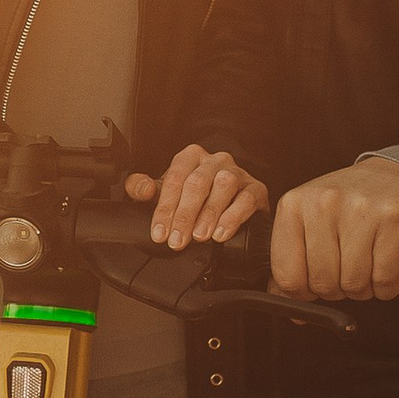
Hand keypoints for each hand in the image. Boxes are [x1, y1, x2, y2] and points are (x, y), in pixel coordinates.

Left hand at [124, 144, 269, 250]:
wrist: (230, 205)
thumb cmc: (195, 198)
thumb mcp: (166, 193)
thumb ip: (144, 189)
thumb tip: (142, 189)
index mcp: (191, 157)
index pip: (175, 178)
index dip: (165, 207)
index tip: (159, 233)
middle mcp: (215, 160)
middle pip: (197, 182)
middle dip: (184, 215)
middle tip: (177, 240)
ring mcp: (238, 173)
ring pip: (223, 185)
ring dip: (209, 213)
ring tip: (200, 236)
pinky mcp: (256, 189)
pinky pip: (247, 198)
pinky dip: (233, 217)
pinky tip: (221, 233)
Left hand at [270, 156, 398, 301]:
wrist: (394, 176)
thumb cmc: (348, 204)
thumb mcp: (308, 221)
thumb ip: (289, 259)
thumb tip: (280, 298)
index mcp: (294, 205)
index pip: (287, 275)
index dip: (301, 293)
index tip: (312, 286)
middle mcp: (324, 203)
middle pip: (322, 283)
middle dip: (335, 291)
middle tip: (344, 274)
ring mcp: (360, 210)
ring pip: (353, 284)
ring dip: (362, 289)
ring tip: (366, 269)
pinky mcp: (393, 220)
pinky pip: (384, 279)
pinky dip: (386, 287)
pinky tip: (384, 268)